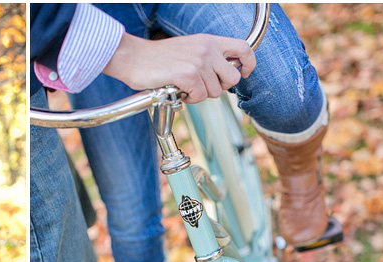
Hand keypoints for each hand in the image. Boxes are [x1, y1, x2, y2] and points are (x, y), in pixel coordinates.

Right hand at [103, 33, 255, 103]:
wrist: (133, 58)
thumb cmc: (157, 58)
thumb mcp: (188, 49)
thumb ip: (207, 58)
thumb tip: (222, 76)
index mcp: (209, 41)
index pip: (243, 49)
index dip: (249, 64)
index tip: (243, 73)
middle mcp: (207, 49)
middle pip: (232, 78)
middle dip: (218, 88)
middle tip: (201, 87)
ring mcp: (198, 62)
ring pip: (215, 92)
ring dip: (199, 95)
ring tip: (184, 88)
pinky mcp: (188, 74)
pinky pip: (199, 96)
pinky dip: (189, 99)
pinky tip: (178, 91)